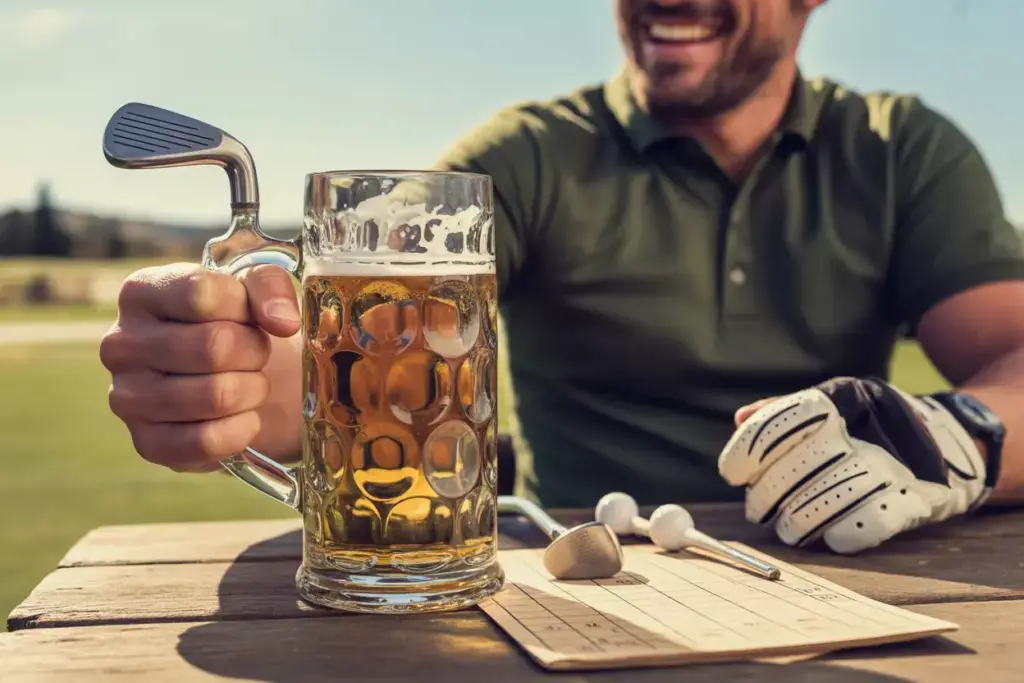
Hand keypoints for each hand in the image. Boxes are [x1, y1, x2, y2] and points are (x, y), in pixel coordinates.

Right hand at [99, 263, 303, 471]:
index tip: (249, 317)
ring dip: (253, 390)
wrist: (232, 377)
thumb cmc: (237, 323)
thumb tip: (283, 321)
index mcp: (140, 293)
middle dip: (255, 351)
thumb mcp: (254, 286)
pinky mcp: (146, 443)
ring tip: (251, 382)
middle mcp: (120, 345)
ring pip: (216, 395)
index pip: (201, 294)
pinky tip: (244, 416)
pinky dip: (242, 429)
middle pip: (214, 346)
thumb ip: (269, 285)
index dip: (244, 308)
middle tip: (257, 355)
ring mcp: (127, 398)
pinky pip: (207, 441)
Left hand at [718, 377, 986, 553]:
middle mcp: (861, 431)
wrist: (950, 444)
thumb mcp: (831, 404)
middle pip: (795, 469)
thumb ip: (783, 412)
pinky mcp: (913, 501)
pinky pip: (867, 524)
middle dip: (766, 494)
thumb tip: (740, 419)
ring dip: (795, 521)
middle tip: (757, 508)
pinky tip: (829, 537)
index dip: (749, 449)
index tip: (733, 471)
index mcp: (837, 401)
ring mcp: (889, 467)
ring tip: (786, 527)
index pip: (780, 423)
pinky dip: (841, 536)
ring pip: (823, 501)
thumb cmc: (871, 424)